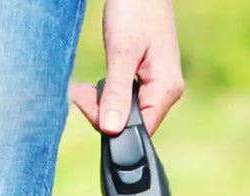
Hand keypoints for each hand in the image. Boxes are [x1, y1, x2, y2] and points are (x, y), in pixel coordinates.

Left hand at [70, 0, 182, 135]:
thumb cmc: (136, 10)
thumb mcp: (121, 52)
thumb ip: (117, 93)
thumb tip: (111, 130)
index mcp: (166, 90)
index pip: (138, 128)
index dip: (109, 123)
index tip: (83, 101)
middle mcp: (167, 93)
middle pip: (132, 122)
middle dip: (103, 111)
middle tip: (81, 91)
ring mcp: (160, 87)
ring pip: (129, 112)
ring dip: (105, 102)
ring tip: (87, 86)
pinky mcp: (150, 79)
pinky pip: (130, 99)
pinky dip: (112, 92)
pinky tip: (104, 78)